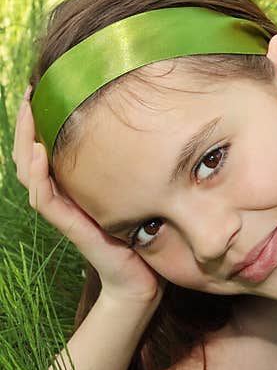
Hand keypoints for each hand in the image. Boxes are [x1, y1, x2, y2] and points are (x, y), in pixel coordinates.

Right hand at [12, 88, 164, 305]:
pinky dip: (39, 174)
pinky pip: (46, 199)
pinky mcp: (73, 227)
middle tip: (30, 90)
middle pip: (30, 154)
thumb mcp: (140, 193)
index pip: (46, 148)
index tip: (43, 88)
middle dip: (28, 121)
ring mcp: (65, 212)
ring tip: (29, 111)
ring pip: (31, 172)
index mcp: (75, 187)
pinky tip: (40, 151)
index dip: (40, 120)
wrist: (143, 280)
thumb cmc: (144, 236)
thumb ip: (137, 170)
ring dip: (27, 140)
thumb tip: (156, 131)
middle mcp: (64, 197)